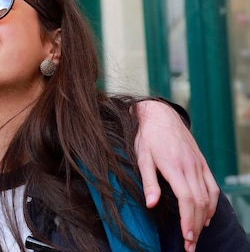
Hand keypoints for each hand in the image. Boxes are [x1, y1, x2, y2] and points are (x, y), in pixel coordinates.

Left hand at [134, 100, 218, 251]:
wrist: (160, 115)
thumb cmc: (147, 137)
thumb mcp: (142, 158)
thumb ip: (148, 182)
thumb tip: (151, 204)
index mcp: (175, 167)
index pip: (187, 200)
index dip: (188, 221)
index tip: (186, 238)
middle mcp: (191, 167)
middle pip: (199, 203)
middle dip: (195, 227)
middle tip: (190, 246)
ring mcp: (199, 165)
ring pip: (208, 197)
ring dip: (204, 219)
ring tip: (196, 236)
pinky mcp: (202, 163)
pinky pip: (212, 186)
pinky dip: (212, 204)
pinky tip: (206, 216)